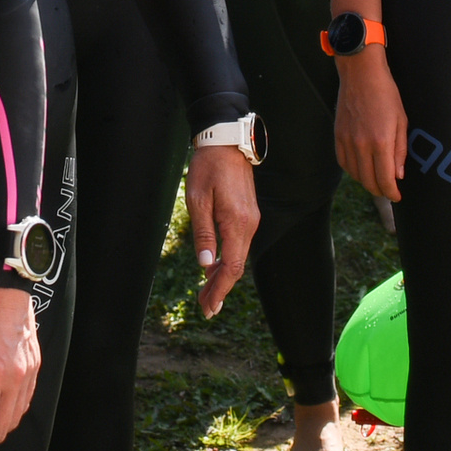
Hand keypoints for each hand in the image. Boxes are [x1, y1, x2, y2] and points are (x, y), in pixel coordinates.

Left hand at [184, 145, 258, 315]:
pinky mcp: (248, 214)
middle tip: (205, 308)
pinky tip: (215, 268)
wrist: (226, 141)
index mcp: (236, 223)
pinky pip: (239, 244)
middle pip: (236, 266)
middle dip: (220, 289)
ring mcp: (251, 219)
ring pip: (238, 256)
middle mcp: (249, 224)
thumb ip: (203, 234)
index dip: (220, 290)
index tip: (208, 307)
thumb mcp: (198, 200)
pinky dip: (227, 260)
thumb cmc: (208, 168)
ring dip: (223, 276)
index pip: (231, 267)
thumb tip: (205, 265)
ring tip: (207, 293)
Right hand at [329, 0, 406, 199]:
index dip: (392, 192)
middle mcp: (362, 144)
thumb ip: (400, 150)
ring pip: (355, 174)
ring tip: (376, 180)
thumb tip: (398, 175)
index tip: (397, 196)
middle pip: (369, 181)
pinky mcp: (338, 135)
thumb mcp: (402, 121)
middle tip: (389, 190)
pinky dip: (352, 170)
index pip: (385, 179)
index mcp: (381, 141)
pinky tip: (361, 169)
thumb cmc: (386, 94)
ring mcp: (347, 140)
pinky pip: (343, 162)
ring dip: (366, 182)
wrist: (361, 74)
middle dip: (380, 190)